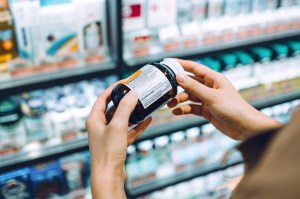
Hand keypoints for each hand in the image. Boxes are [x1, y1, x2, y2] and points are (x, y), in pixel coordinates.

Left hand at [86, 82, 151, 198]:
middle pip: (113, 108)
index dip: (113, 89)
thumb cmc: (107, 152)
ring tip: (144, 104)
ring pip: (122, 119)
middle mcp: (100, 126)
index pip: (103, 98)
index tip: (124, 82)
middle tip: (136, 93)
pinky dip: (137, 126)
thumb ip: (125, 108)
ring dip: (133, 113)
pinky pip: (129, 131)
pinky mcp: (117, 144)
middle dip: (125, 100)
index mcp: (94, 119)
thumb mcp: (117, 126)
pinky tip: (148, 120)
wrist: (109, 175)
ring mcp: (109, 135)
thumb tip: (133, 93)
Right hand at [168, 59, 281, 139]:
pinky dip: (184, 109)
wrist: (245, 127)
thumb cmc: (234, 108)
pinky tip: (177, 112)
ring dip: (179, 100)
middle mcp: (210, 87)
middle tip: (166, 90)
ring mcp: (208, 99)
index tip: (168, 63)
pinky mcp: (207, 110)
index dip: (181, 65)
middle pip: (189, 83)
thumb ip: (194, 87)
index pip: (194, 68)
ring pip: (189, 96)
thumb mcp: (211, 96)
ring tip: (170, 104)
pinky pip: (192, 108)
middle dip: (178, 87)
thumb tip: (179, 76)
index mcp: (213, 78)